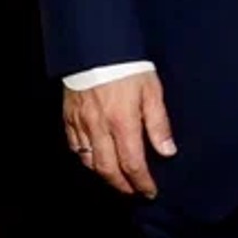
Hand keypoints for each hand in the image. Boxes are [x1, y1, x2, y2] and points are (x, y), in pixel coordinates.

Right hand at [62, 71, 176, 197]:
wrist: (95, 45)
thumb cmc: (127, 66)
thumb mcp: (152, 91)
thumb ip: (159, 123)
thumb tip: (167, 151)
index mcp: (123, 122)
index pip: (133, 164)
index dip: (142, 182)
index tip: (150, 192)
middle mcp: (100, 128)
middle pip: (108, 169)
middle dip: (122, 186)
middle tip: (134, 192)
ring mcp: (82, 123)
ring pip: (89, 161)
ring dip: (104, 175)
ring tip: (117, 180)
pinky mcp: (69, 117)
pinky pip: (75, 146)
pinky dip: (85, 159)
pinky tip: (94, 160)